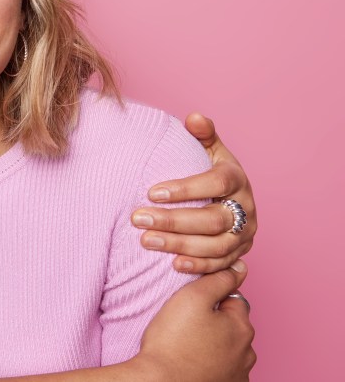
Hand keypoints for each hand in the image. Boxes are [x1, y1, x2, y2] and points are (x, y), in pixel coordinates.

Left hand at [132, 113, 256, 272]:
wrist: (230, 201)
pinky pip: (220, 265)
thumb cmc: (211, 170)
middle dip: (174, 220)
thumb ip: (202, 134)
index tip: (152, 192)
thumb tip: (194, 117)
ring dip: (179, 245)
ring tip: (146, 241)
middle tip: (138, 219)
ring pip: (215, 245)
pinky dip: (198, 266)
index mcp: (237, 179)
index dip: (185, 189)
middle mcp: (246, 209)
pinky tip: (172, 264)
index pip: (216, 184)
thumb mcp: (209, 150)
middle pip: (213, 219)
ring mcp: (245, 235)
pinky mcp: (238, 254)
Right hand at [132, 262, 255, 381]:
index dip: (211, 297)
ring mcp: (239, 373)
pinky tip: (193, 362)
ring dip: (215, 344)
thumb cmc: (172, 340)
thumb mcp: (192, 297)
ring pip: (229, 349)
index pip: (234, 299)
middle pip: (233, 326)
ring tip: (187, 344)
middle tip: (186, 323)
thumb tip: (238, 268)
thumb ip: (217, 280)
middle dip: (216, 322)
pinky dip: (212, 364)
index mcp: (241, 326)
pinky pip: (223, 369)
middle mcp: (247, 352)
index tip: (191, 304)